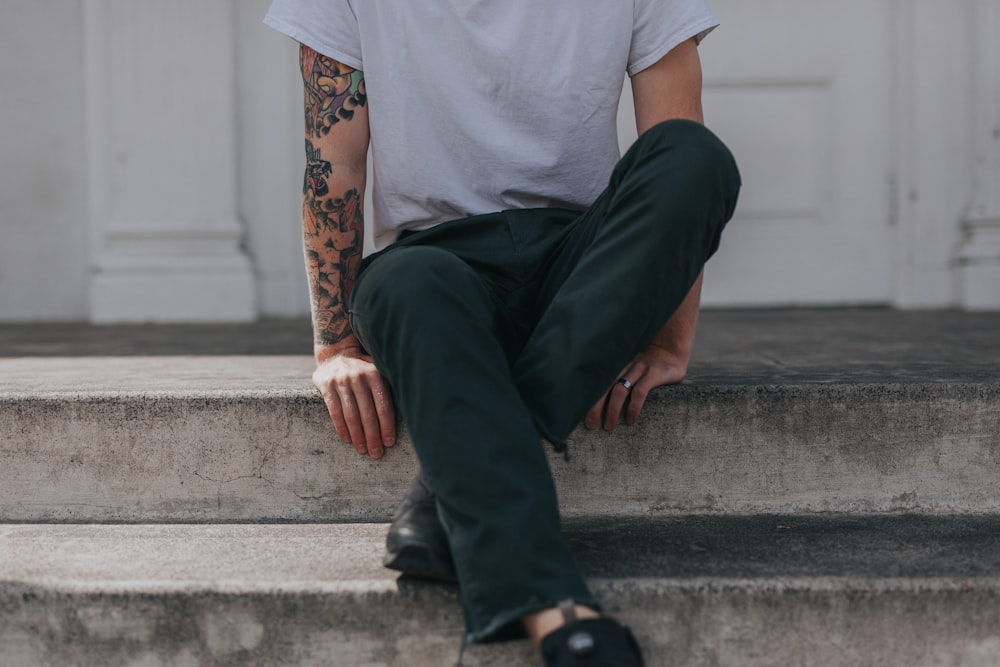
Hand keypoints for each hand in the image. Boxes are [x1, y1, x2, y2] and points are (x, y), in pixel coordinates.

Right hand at [313, 344, 395, 458]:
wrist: (337, 353)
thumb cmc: (364, 369)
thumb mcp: (379, 371)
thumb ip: (389, 388)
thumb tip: (410, 412)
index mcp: (376, 375)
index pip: (384, 406)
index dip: (387, 426)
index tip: (389, 443)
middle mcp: (359, 377)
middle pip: (368, 413)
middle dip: (373, 436)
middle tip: (376, 453)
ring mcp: (342, 381)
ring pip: (352, 415)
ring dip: (358, 436)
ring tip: (363, 450)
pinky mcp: (327, 386)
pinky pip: (335, 412)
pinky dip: (341, 428)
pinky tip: (347, 440)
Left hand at [584, 344, 688, 431]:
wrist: (671, 350)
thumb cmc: (647, 365)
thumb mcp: (629, 368)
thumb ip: (616, 379)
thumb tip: (599, 404)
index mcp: (615, 365)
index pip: (597, 381)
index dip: (587, 397)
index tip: (579, 414)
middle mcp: (623, 365)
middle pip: (604, 386)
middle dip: (595, 406)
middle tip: (590, 424)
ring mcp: (638, 367)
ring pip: (619, 389)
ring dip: (612, 409)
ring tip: (609, 426)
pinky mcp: (653, 372)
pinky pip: (640, 391)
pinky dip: (633, 407)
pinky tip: (630, 419)